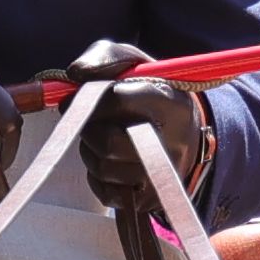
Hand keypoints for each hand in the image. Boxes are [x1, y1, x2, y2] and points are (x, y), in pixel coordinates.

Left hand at [64, 41, 214, 225]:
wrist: (183, 134)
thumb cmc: (149, 93)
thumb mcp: (134, 64)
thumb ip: (104, 57)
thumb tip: (75, 74)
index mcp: (172, 104)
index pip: (118, 100)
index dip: (89, 98)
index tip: (77, 95)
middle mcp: (173, 144)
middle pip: (108, 142)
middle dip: (88, 129)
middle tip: (90, 120)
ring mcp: (162, 177)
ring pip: (102, 167)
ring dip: (90, 150)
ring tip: (102, 137)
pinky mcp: (149, 201)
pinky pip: (104, 191)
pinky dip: (96, 174)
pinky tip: (109, 159)